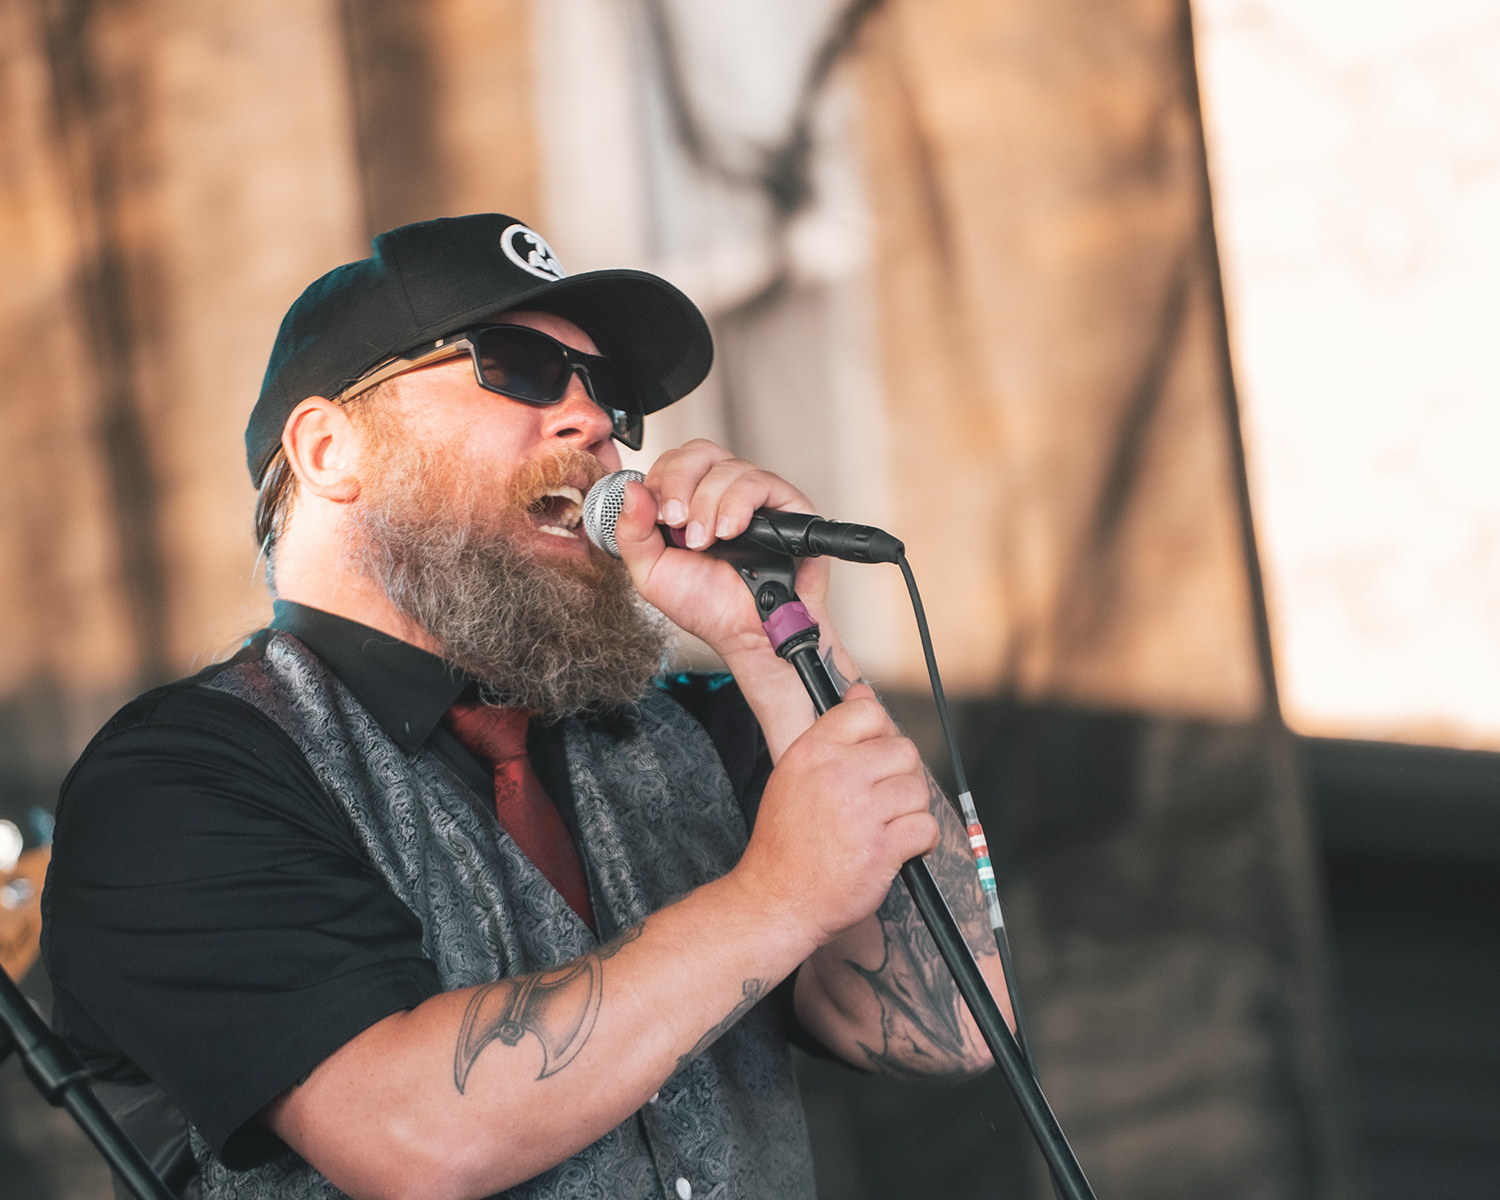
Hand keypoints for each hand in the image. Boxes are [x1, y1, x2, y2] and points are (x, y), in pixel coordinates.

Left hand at [611, 441, 832, 662]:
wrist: (746, 634)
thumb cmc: (707, 606)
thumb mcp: (651, 572)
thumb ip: (632, 532)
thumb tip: (631, 489)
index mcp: (689, 501)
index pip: (672, 461)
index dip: (660, 481)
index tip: (659, 518)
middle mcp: (722, 493)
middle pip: (698, 451)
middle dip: (679, 484)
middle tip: (677, 522)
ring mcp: (755, 497)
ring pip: (727, 467)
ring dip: (708, 505)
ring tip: (706, 541)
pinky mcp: (787, 504)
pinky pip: (759, 482)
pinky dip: (737, 505)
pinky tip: (730, 532)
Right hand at [731, 685, 938, 946]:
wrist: (776, 900)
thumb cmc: (785, 842)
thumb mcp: (793, 775)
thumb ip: (831, 736)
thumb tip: (862, 692)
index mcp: (812, 751)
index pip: (868, 711)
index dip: (881, 733)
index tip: (875, 757)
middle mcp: (836, 774)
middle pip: (903, 750)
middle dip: (900, 776)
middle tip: (884, 801)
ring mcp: (860, 811)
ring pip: (918, 789)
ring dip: (910, 811)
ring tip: (887, 827)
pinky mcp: (881, 848)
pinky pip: (925, 827)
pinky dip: (921, 841)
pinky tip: (900, 848)